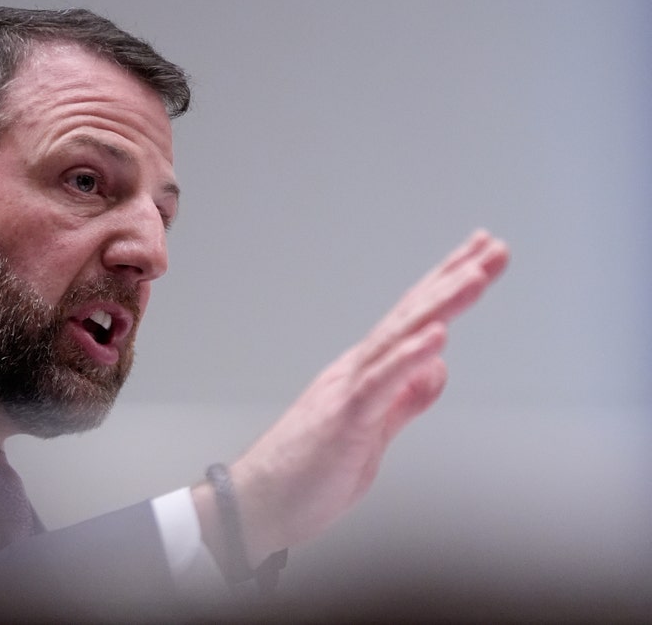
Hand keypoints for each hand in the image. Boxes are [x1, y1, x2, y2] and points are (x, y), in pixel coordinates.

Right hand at [194, 230, 509, 569]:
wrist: (257, 505)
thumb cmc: (306, 474)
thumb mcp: (374, 436)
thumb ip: (405, 400)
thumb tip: (437, 368)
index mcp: (365, 375)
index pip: (413, 322)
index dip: (446, 287)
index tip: (478, 258)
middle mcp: (356, 370)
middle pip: (412, 316)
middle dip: (455, 279)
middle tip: (494, 247)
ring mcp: (348, 390)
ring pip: (399, 338)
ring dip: (440, 304)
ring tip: (475, 275)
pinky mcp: (344, 419)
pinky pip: (380, 383)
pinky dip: (408, 357)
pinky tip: (437, 337)